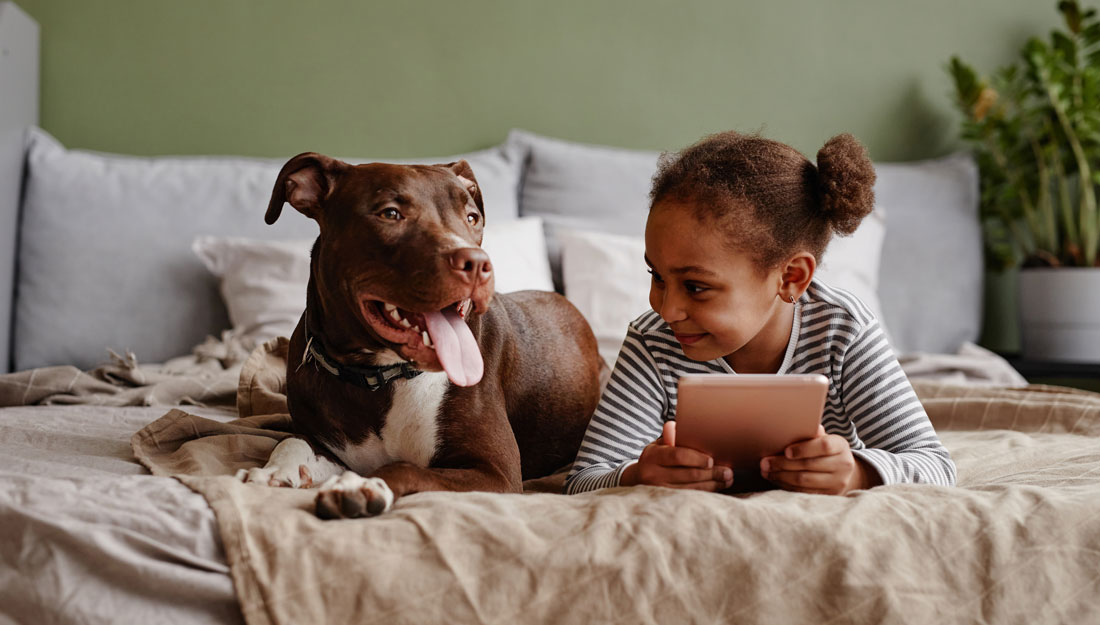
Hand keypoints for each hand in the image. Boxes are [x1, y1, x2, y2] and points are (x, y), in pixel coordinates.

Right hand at [620, 422, 733, 490]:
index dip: (696, 458)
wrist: (638, 478)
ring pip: (691, 489)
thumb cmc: (656, 457)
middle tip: (728, 472)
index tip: (711, 461)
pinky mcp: (665, 501)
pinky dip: (706, 492)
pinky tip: (717, 487)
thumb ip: (672, 437)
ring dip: (713, 484)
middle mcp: (652, 474)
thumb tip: (682, 425)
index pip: (677, 456)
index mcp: (652, 455)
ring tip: (727, 479)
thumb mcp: (659, 445)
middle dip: (711, 473)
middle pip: (688, 474)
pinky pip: (690, 497)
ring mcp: (658, 490)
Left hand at [760, 425, 880, 494]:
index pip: (823, 446)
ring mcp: (837, 482)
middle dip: (783, 464)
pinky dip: (786, 485)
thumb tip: (794, 425)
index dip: (803, 449)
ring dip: (781, 476)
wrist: (842, 470)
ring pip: (804, 480)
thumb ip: (810, 434)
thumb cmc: (824, 449)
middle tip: (764, 462)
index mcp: (841, 446)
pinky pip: (803, 491)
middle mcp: (843, 465)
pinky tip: (775, 479)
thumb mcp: (821, 438)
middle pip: (809, 464)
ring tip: (766, 471)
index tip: (786, 451)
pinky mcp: (829, 495)